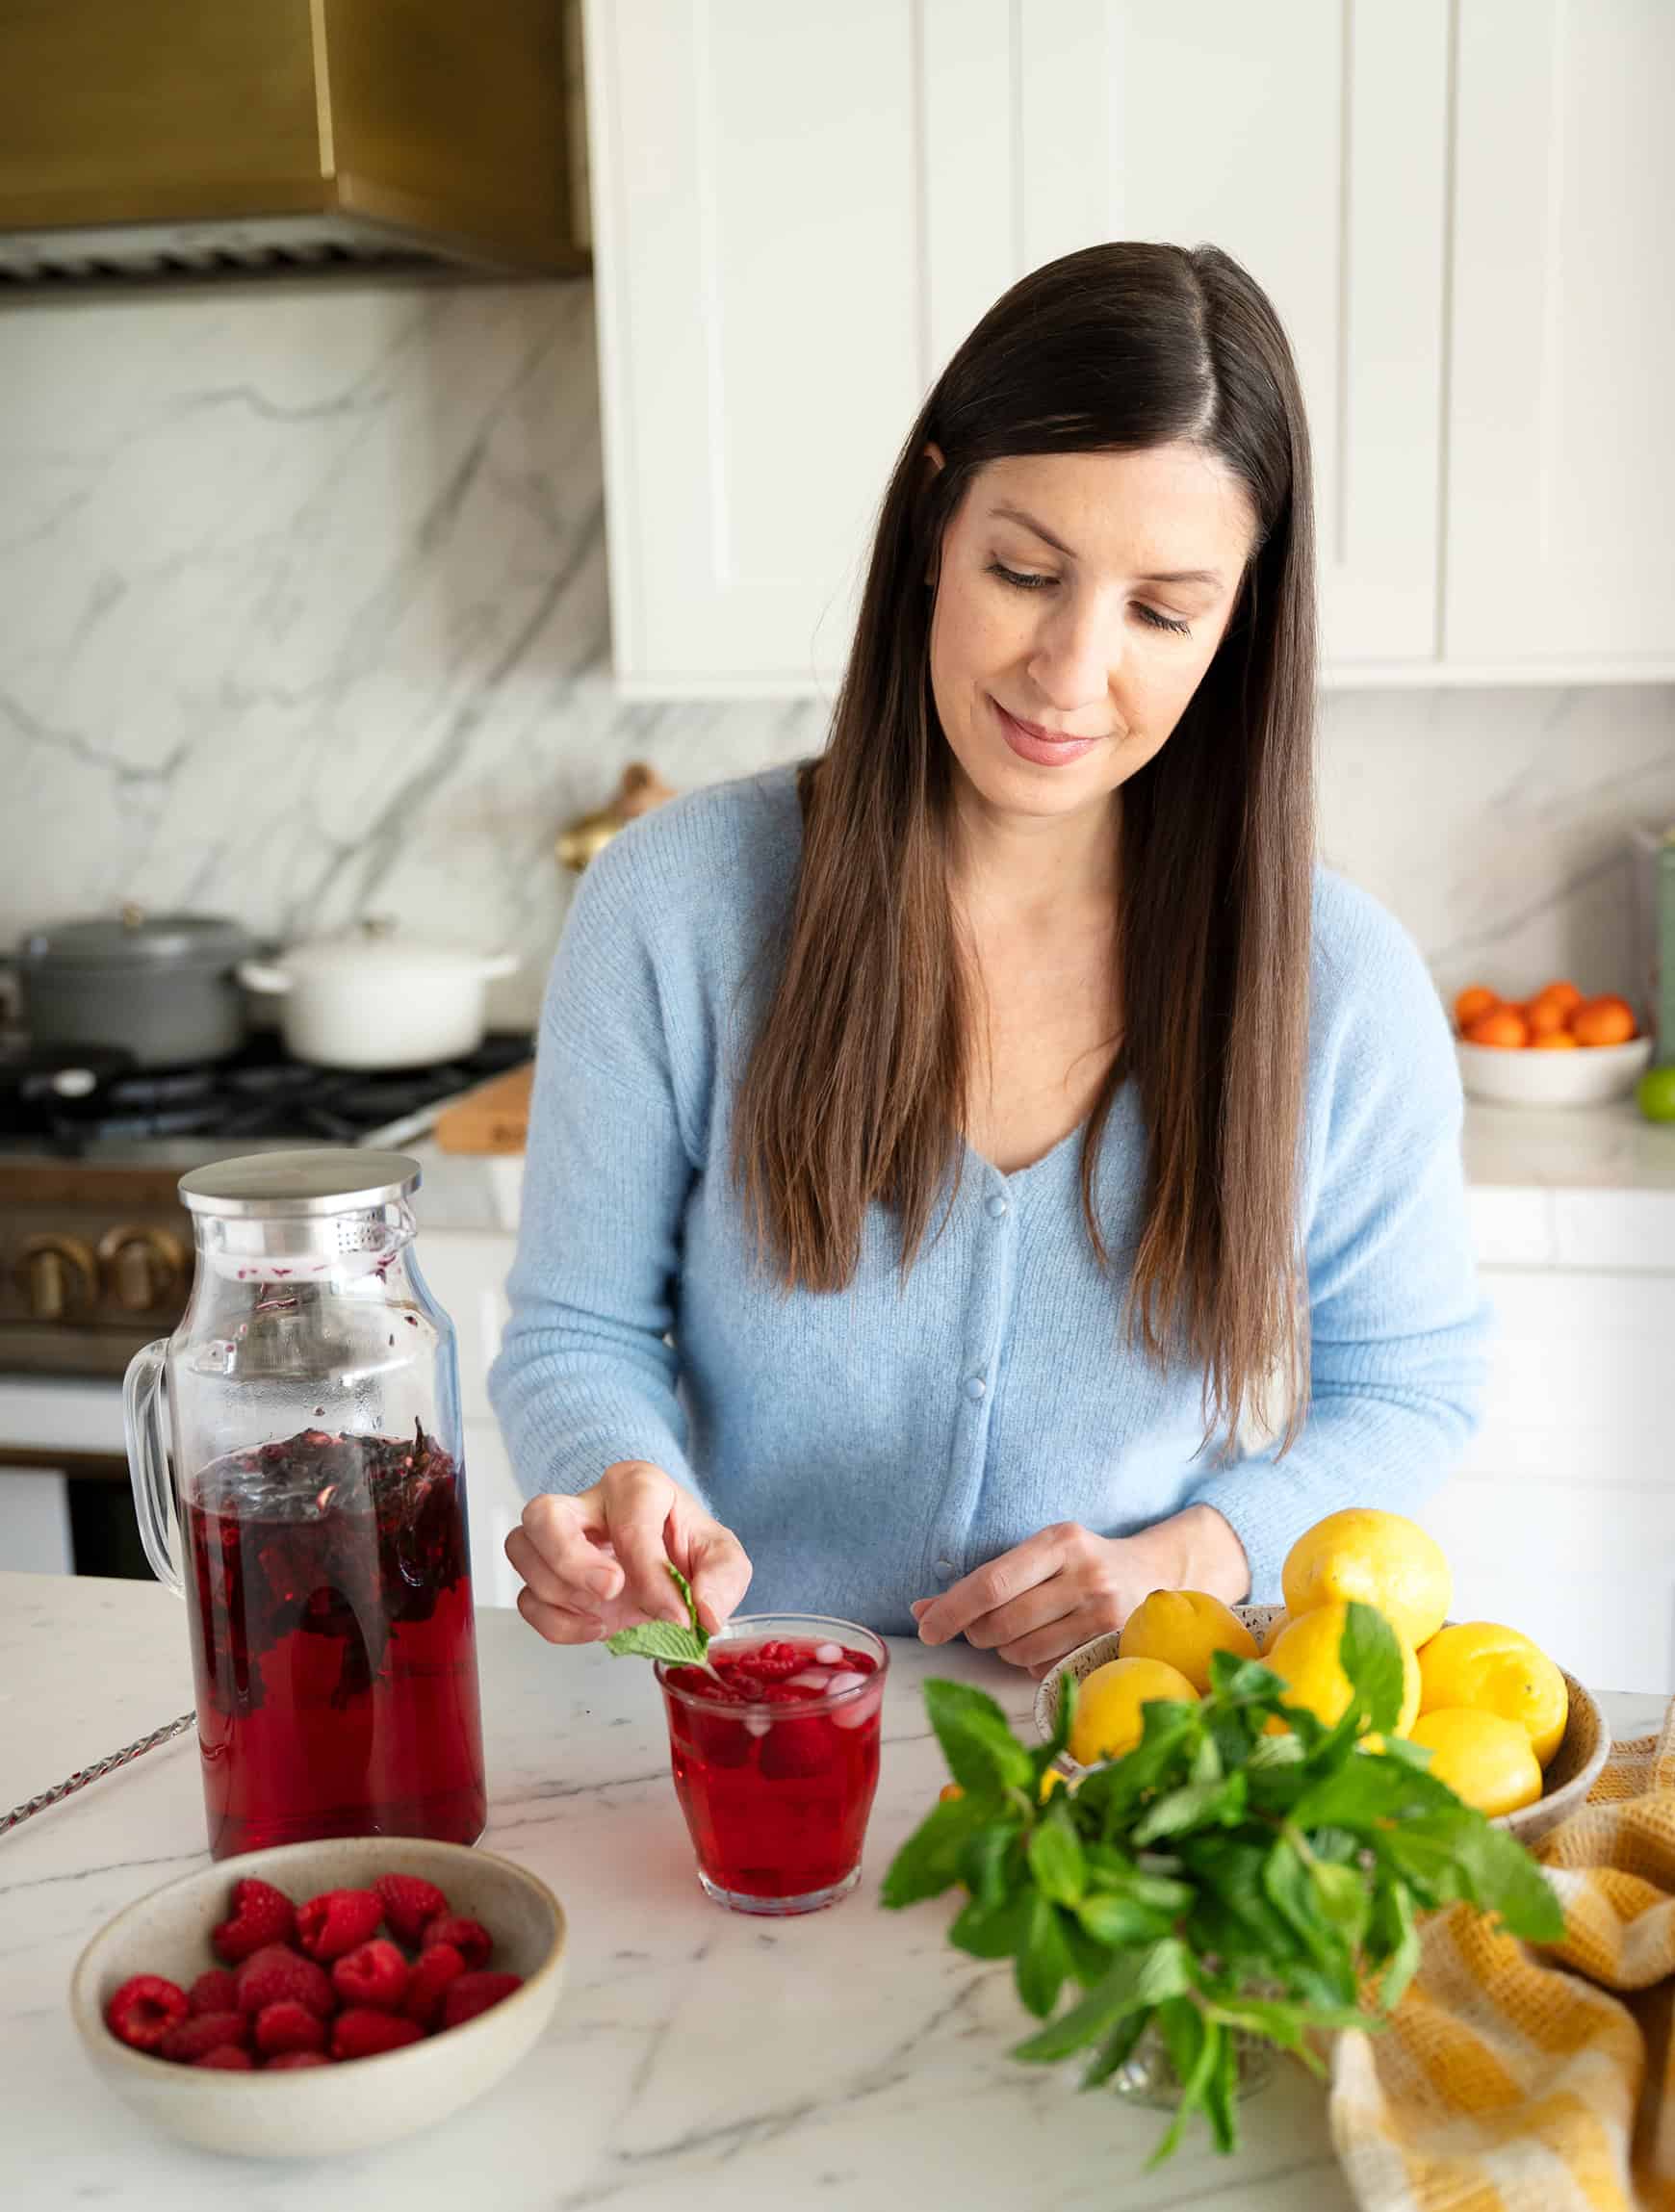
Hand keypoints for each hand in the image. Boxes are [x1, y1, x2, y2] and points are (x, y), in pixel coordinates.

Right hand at [506, 1459, 751, 1646]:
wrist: (666, 1557)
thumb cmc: (686, 1546)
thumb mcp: (722, 1557)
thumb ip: (723, 1580)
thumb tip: (705, 1613)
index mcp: (636, 1485)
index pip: (631, 1525)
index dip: (652, 1577)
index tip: (676, 1616)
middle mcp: (588, 1502)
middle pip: (544, 1514)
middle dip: (572, 1561)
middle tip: (612, 1591)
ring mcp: (557, 1537)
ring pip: (521, 1549)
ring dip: (561, 1593)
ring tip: (606, 1612)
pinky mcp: (545, 1572)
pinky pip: (526, 1597)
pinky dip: (556, 1622)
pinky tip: (595, 1626)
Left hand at [910, 1508, 1247, 1678]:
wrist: (1156, 1573)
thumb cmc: (1081, 1564)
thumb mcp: (1041, 1555)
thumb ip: (985, 1580)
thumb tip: (921, 1611)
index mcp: (1060, 1541)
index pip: (993, 1582)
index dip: (952, 1609)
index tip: (926, 1627)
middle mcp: (1086, 1574)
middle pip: (1003, 1622)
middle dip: (977, 1633)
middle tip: (978, 1630)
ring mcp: (1104, 1613)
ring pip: (1021, 1650)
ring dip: (1004, 1650)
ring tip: (1018, 1633)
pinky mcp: (1113, 1646)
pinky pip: (1047, 1668)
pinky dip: (1032, 1663)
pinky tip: (1046, 1644)